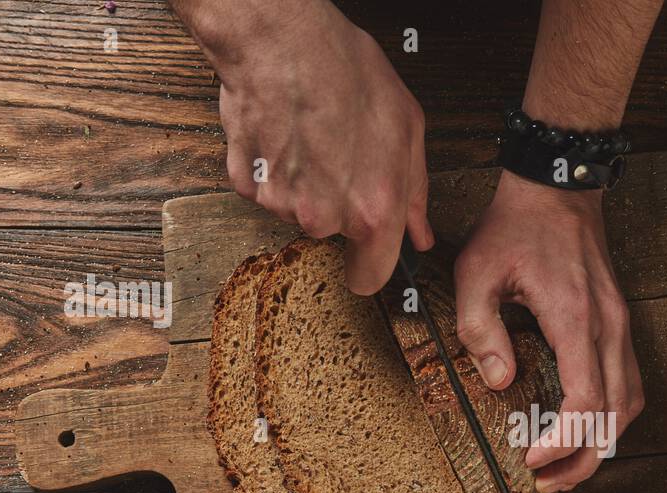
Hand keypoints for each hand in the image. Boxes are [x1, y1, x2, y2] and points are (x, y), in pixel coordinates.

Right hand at [204, 0, 432, 292]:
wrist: (281, 39)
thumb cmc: (346, 72)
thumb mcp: (408, 128)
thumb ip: (415, 193)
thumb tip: (418, 233)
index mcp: (373, 211)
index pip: (369, 279)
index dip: (369, 265)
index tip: (367, 253)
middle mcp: (325, 216)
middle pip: (331, 236)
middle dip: (337, 206)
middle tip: (341, 158)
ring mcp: (282, 202)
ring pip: (297, 211)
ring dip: (305, 184)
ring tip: (314, 137)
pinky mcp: (247, 183)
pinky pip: (266, 189)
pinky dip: (275, 168)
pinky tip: (287, 134)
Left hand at [455, 171, 643, 492]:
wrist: (558, 186)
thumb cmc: (517, 226)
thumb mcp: (478, 271)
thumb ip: (481, 330)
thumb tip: (499, 381)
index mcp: (575, 318)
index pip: (586, 400)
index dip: (563, 441)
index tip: (531, 457)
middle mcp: (609, 327)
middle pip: (615, 416)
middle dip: (583, 458)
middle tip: (547, 481)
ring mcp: (621, 326)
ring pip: (629, 404)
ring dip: (601, 442)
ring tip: (565, 464)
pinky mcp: (620, 325)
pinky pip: (629, 383)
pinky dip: (610, 416)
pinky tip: (584, 427)